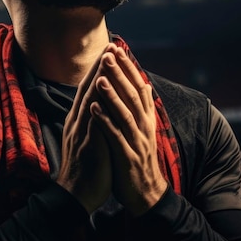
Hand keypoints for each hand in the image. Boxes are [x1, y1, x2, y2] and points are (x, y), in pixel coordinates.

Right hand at [57, 50, 112, 213]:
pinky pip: (94, 121)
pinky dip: (100, 104)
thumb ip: (93, 123)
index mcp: (79, 121)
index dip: (99, 70)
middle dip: (100, 66)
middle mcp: (78, 122)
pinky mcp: (88, 145)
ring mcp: (81, 133)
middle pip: (88, 89)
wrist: (73, 196)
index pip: (89, 90)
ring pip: (90, 100)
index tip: (109, 52)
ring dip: (99, 78)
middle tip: (110, 45)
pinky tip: (107, 92)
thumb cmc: (85, 170)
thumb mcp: (88, 141)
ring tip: (108, 60)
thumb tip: (100, 107)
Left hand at [91, 45, 167, 215]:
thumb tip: (144, 84)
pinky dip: (104, 121)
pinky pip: (115, 136)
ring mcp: (136, 141)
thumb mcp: (143, 130)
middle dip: (119, 73)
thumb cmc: (139, 158)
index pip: (138, 86)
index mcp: (146, 118)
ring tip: (100, 77)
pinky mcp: (127, 156)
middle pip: (131, 95)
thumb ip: (141, 108)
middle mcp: (143, 126)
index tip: (117, 48)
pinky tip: (93, 109)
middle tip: (109, 53)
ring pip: (124, 113)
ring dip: (112, 95)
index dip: (128, 67)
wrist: (146, 192)